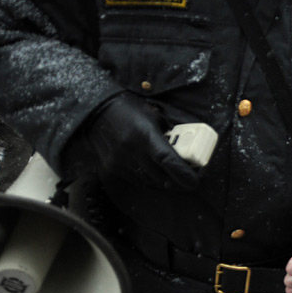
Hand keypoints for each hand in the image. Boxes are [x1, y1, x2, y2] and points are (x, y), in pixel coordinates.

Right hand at [83, 94, 199, 189]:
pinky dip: (149, 179)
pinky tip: (155, 172)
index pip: (167, 161)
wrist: (96, 111)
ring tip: (173, 175)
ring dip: (164, 182)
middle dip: (178, 181)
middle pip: (161, 177)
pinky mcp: (111, 168)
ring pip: (149, 182)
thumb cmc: (131, 110)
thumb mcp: (155, 115)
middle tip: (188, 178)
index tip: (195, 181)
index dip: (183, 174)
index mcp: (144, 135)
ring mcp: (120, 162)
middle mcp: (131, 151)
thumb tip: (194, 143)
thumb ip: (172, 131)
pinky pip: (136, 181)